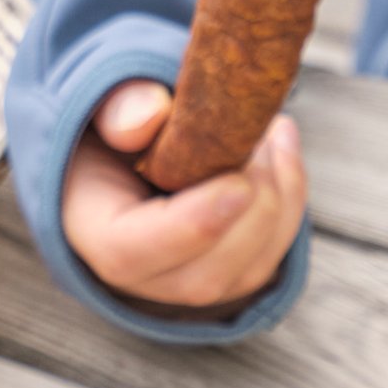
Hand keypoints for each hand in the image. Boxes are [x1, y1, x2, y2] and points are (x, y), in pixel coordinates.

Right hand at [60, 78, 306, 313]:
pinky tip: (279, 146)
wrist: (127, 154)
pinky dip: (290, 196)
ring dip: (278, 195)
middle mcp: (144, 277)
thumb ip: (118, 105)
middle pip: (206, 274)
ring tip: (268, 131)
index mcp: (97, 235)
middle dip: (251, 206)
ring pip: (253, 267)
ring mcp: (193, 282)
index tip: (240, 183)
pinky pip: (275, 249)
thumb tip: (149, 115)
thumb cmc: (113, 130)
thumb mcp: (103, 105)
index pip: (135, 253)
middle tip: (256, 134)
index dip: (194, 225)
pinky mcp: (234, 272)